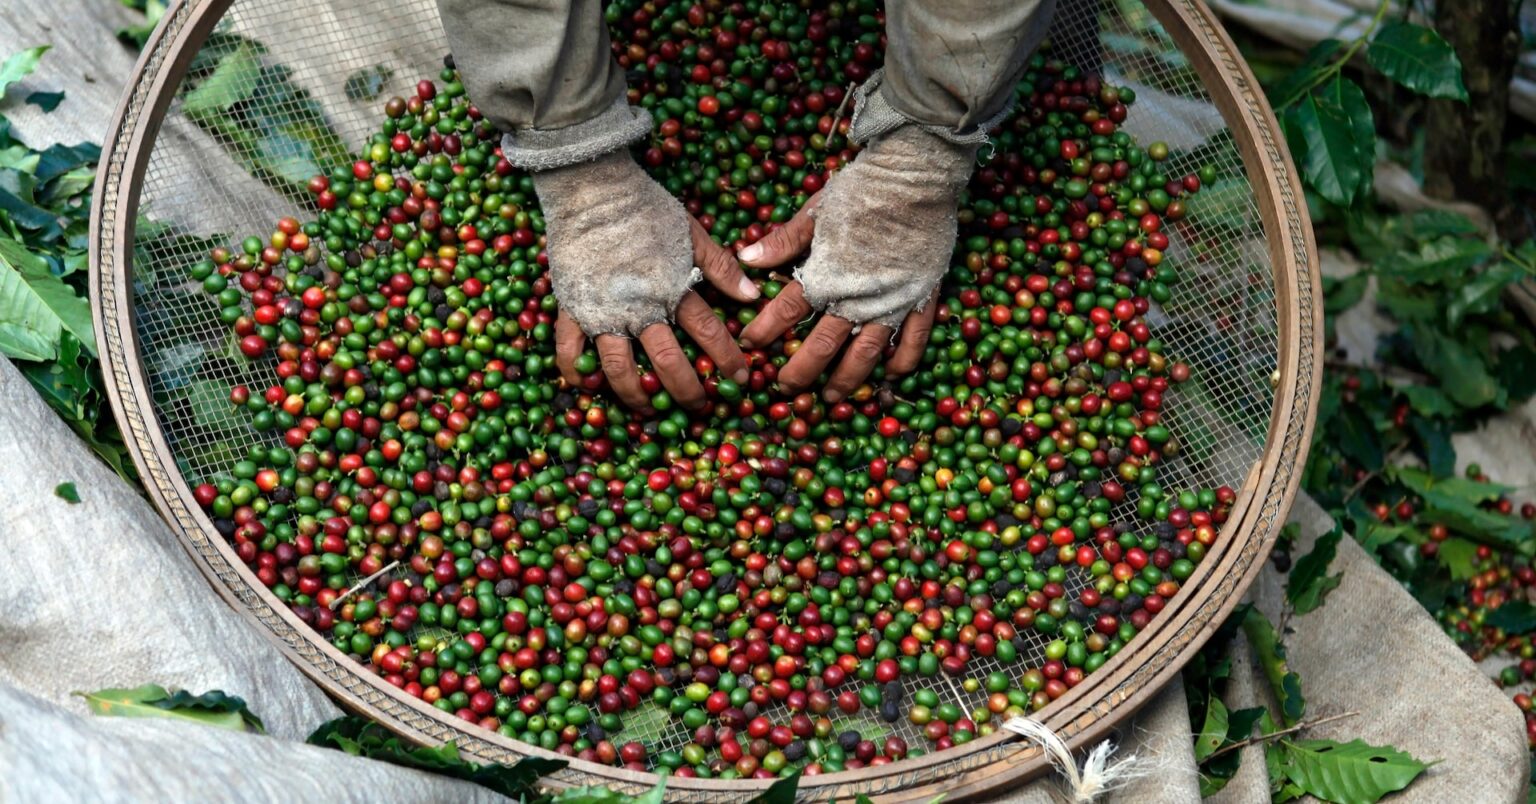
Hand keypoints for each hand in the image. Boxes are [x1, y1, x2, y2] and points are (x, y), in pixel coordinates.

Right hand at [538, 151, 758, 415]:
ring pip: (621, 369)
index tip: (741, 378)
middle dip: (688, 391)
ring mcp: (602, 312)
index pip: (709, 334)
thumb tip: (752, 296)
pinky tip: (588, 387)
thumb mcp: (691, 232)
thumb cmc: (644, 206)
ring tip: (649, 410)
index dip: (728, 359)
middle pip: (669, 362)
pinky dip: (577, 373)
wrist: (590, 188)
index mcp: (672, 289)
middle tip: (700, 408)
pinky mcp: (571, 308)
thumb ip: (721, 267)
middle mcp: (639, 309)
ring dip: (637, 396)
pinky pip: (569, 350)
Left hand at [736, 126, 976, 401]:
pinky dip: (902, 362)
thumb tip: (745, 259)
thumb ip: (782, 241)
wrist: (916, 174)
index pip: (786, 312)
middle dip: (800, 371)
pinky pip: (913, 339)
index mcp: (826, 274)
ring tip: (832, 398)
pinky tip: (890, 376)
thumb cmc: (862, 188)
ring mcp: (892, 301)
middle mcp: (857, 297)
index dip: (764, 331)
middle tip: (785, 388)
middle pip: (822, 345)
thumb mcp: (815, 211)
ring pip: (865, 353)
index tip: (750, 345)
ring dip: (847, 379)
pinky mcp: (922, 297)